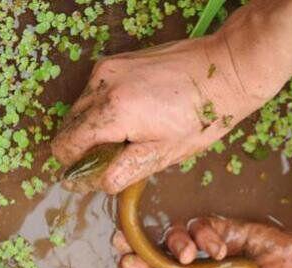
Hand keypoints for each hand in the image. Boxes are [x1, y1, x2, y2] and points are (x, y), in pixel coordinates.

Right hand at [51, 34, 276, 193]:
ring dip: (94, 126)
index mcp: (113, 112)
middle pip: (69, 125)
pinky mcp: (117, 60)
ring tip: (131, 133)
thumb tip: (94, 183)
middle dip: (85, 146)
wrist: (225, 70)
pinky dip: (104, 107)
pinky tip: (134, 113)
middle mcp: (102, 84)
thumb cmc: (202, 117)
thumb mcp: (164, 154)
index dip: (75, 165)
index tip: (95, 173)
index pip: (66, 145)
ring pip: (80, 107)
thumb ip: (122, 171)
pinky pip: (95, 90)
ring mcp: (108, 68)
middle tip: (120, 154)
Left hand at [112, 217, 291, 267]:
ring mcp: (214, 248)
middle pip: (159, 255)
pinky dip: (206, 234)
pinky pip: (204, 224)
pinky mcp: (230, 229)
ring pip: (177, 236)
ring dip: (174, 243)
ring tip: (188, 256)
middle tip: (121, 243)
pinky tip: (220, 248)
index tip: (125, 266)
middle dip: (138, 248)